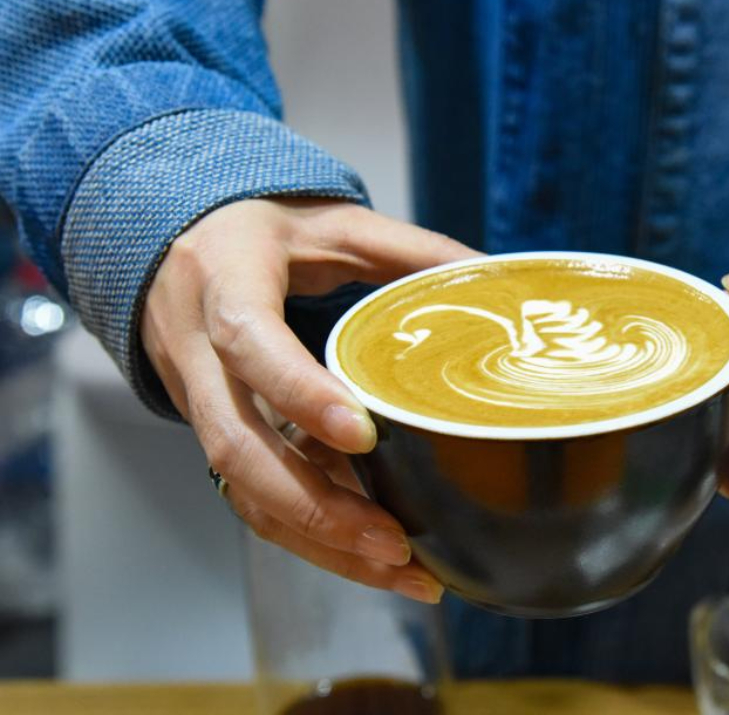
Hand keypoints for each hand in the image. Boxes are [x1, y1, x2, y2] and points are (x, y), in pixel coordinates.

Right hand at [142, 198, 479, 600]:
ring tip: (399, 570)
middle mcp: (198, 352)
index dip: (298, 394)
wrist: (169, 242)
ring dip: (317, 539)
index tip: (365, 438)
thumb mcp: (332, 222)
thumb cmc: (257, 230)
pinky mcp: (217, 433)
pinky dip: (308, 535)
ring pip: (241, 489)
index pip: (250, 344)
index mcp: (225, 283)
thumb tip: (494, 279)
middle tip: (394, 540)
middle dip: (314, 505)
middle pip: (236, 446)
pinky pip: (250, 496)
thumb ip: (408, 250)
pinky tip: (369, 558)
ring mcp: (200, 401)